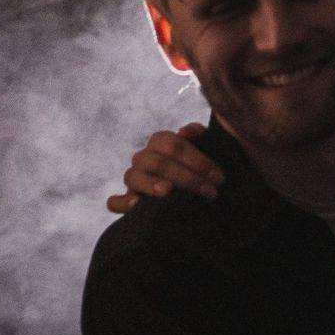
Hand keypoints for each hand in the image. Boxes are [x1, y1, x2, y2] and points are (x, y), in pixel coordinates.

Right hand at [106, 122, 225, 212]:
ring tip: (168, 191)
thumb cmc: (195, 170)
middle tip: (210, 192)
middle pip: (159, 163)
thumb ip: (199, 137)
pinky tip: (135, 204)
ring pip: (133, 176)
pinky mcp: (127, 201)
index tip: (219, 178)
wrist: (187, 194)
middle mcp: (144, 158)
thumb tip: (189, 130)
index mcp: (160, 142)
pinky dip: (122, 203)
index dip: (198, 160)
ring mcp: (134, 179)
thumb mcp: (201, 152)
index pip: (175, 145)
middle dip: (187, 177)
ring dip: (151, 184)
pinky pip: (115, 202)